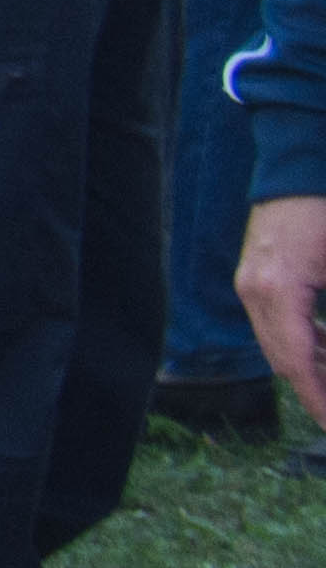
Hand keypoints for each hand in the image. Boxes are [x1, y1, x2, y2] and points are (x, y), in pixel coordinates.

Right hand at [243, 196, 325, 432]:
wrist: (298, 169)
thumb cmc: (325, 215)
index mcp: (278, 292)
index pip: (295, 363)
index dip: (316, 398)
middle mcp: (255, 292)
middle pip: (281, 358)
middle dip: (312, 390)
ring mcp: (250, 284)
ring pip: (275, 344)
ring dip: (307, 367)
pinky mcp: (254, 277)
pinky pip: (274, 324)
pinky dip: (300, 343)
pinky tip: (325, 349)